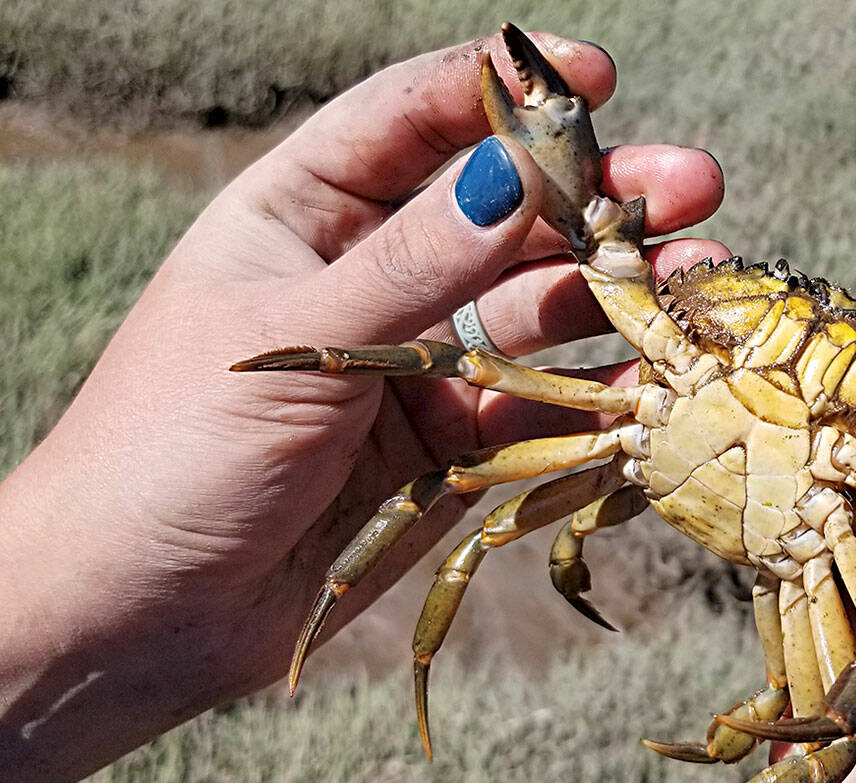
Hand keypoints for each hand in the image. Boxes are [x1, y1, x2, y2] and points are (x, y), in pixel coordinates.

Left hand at [0, 29, 724, 782]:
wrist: (133, 613)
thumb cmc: (171, 451)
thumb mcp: (294, 340)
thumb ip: (411, 264)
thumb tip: (517, 170)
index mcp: (300, 215)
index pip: (410, 121)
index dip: (504, 90)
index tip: (594, 77)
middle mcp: (368, 278)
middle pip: (501, 216)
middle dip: (596, 199)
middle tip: (693, 184)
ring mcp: (413, 363)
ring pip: (534, 311)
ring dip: (616, 296)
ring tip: (702, 280)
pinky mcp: (444, 449)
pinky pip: (535, 410)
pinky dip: (597, 398)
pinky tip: (658, 380)